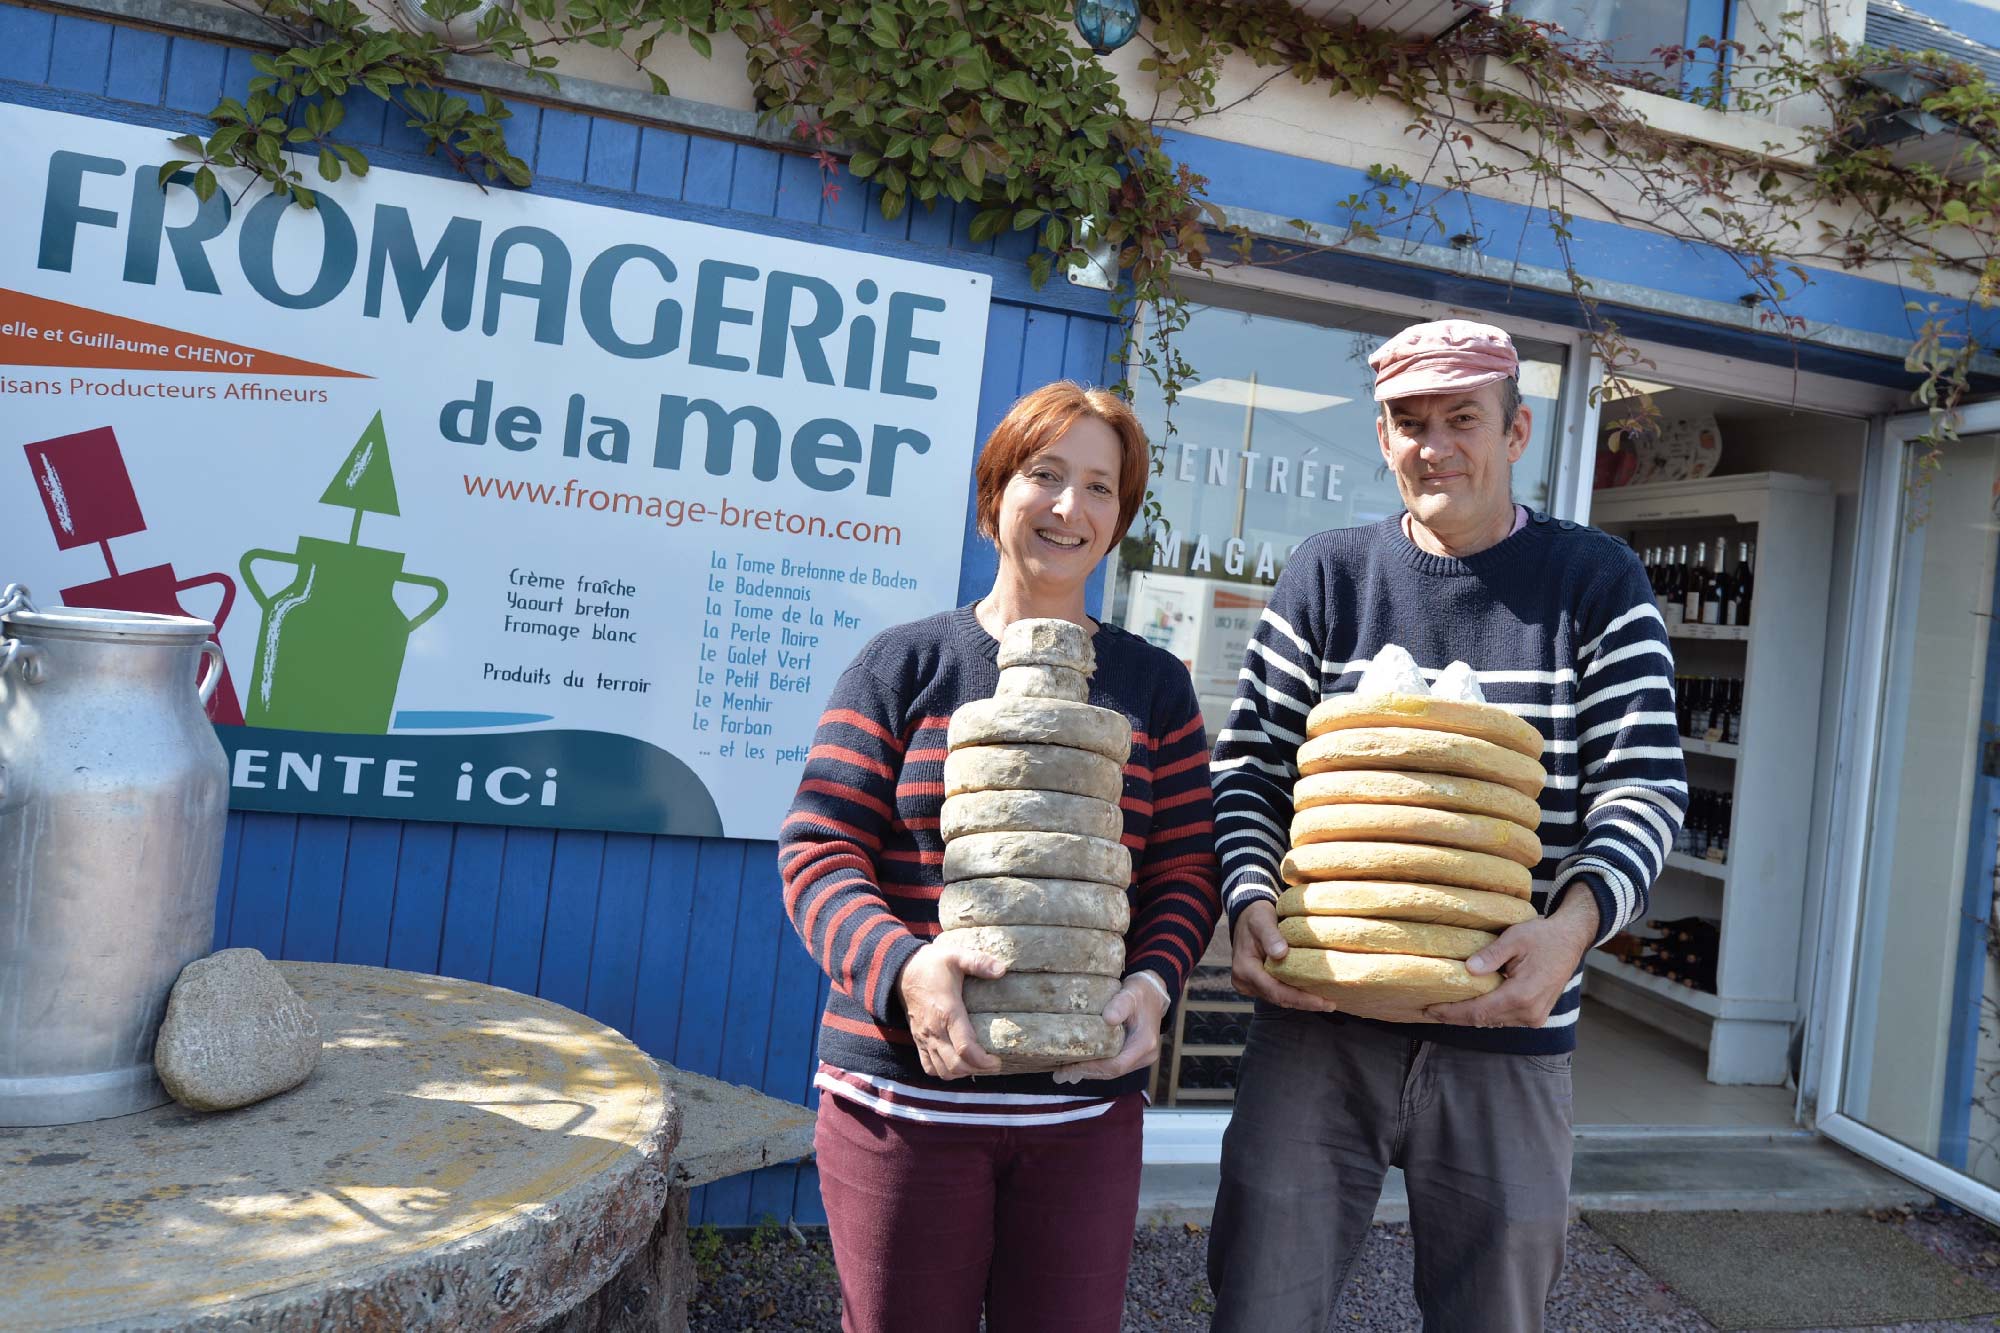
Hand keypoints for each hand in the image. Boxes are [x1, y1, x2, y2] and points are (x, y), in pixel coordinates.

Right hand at [898, 942, 1005, 1078]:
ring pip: (943, 1071)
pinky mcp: (918, 1040)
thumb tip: (1002, 969)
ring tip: (978, 1065)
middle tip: (994, 1064)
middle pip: (956, 1066)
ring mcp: (924, 1038)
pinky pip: (929, 1067)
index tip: (998, 1060)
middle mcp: (934, 1030)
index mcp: (947, 1012)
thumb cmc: (932, 964)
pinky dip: (944, 1072)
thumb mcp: (956, 956)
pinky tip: (957, 1065)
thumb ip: (979, 962)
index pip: (965, 1048)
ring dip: (962, 1073)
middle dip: (978, 1070)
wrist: (902, 969)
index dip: (983, 1061)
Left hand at [1052, 974, 1170, 1083]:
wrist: (1154, 994)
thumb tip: (1108, 1018)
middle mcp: (1145, 1055)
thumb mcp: (1131, 994)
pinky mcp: (1135, 1056)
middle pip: (1113, 1072)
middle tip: (1062, 1072)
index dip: (1094, 1068)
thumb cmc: (1141, 993)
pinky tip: (1080, 1062)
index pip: (1117, 1065)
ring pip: (1113, 1071)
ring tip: (1066, 1070)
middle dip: (1087, 1072)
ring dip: (1090, 1072)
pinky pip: (1115, 1066)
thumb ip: (1120, 1004)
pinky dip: (1097, 1066)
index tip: (1072, 1065)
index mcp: (1145, 1043)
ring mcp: (1141, 1058)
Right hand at [1231, 900, 1336, 1011]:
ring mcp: (1250, 984)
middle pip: (1278, 998)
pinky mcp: (1257, 984)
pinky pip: (1277, 992)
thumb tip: (1281, 953)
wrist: (1246, 916)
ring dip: (1300, 1000)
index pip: (1275, 990)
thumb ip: (1271, 936)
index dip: (1299, 998)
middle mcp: (1245, 981)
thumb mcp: (1262, 920)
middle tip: (1330, 1004)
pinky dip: (1294, 993)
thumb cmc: (1255, 916)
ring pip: (1278, 998)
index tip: (1322, 1002)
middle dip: (1304, 1002)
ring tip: (1325, 1001)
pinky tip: (1310, 992)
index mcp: (1245, 969)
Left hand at [1426, 884, 1599, 1027]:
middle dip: (1454, 1017)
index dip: (1452, 1012)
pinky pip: (1504, 1019)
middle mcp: (1529, 1012)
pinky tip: (1467, 1006)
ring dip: (1468, 1017)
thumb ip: (1492, 955)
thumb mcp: (1515, 938)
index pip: (1478, 1011)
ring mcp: (1534, 1017)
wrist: (1571, 940)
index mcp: (1522, 995)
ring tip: (1442, 1009)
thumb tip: (1468, 969)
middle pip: (1482, 1020)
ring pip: (1493, 1021)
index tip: (1429, 1010)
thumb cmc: (1543, 936)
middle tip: (1428, 1011)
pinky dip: (1485, 1014)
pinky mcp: (1536, 1016)